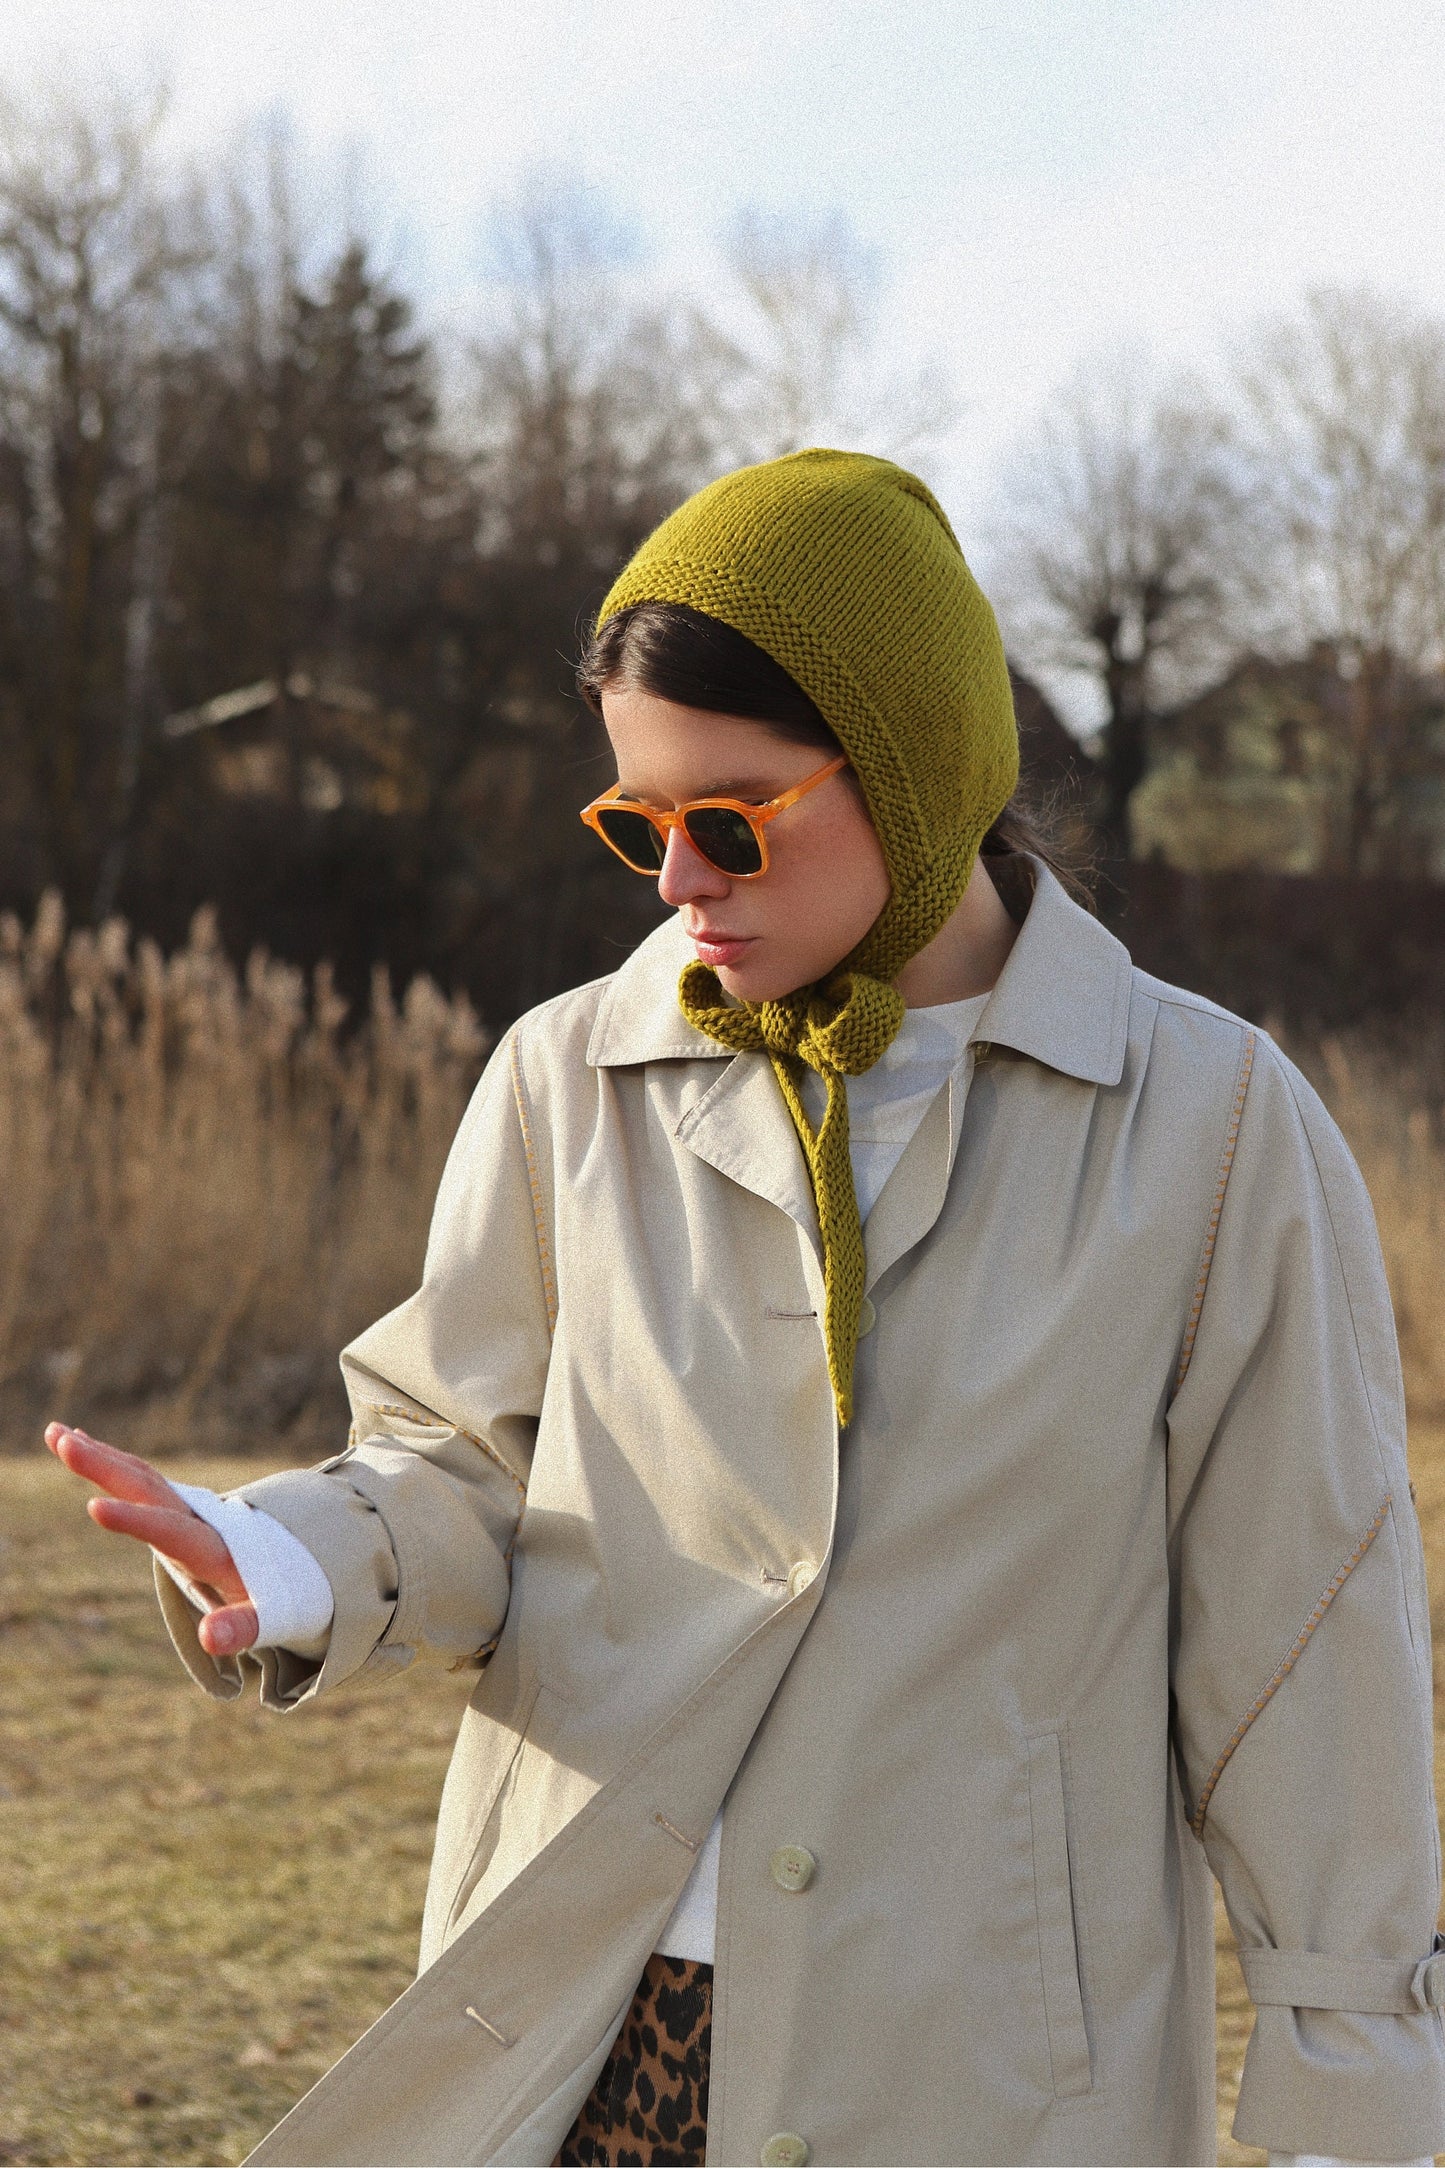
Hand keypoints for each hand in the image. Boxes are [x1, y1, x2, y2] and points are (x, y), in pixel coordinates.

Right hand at [44, 1422, 258, 1657]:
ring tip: (54, 1432)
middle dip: (105, 1466)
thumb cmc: (280, 1597)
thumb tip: (210, 1638)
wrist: (299, 1560)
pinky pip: (140, 1478)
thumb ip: (242, 1627)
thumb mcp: (270, 1617)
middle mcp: (197, 1518)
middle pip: (148, 1488)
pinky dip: (110, 1460)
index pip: (170, 1530)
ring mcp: (186, 1508)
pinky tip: (80, 1439)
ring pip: (139, 1475)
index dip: (135, 1520)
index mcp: (215, 1547)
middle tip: (63, 1440)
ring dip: (98, 1455)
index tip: (93, 1506)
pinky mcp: (176, 1507)